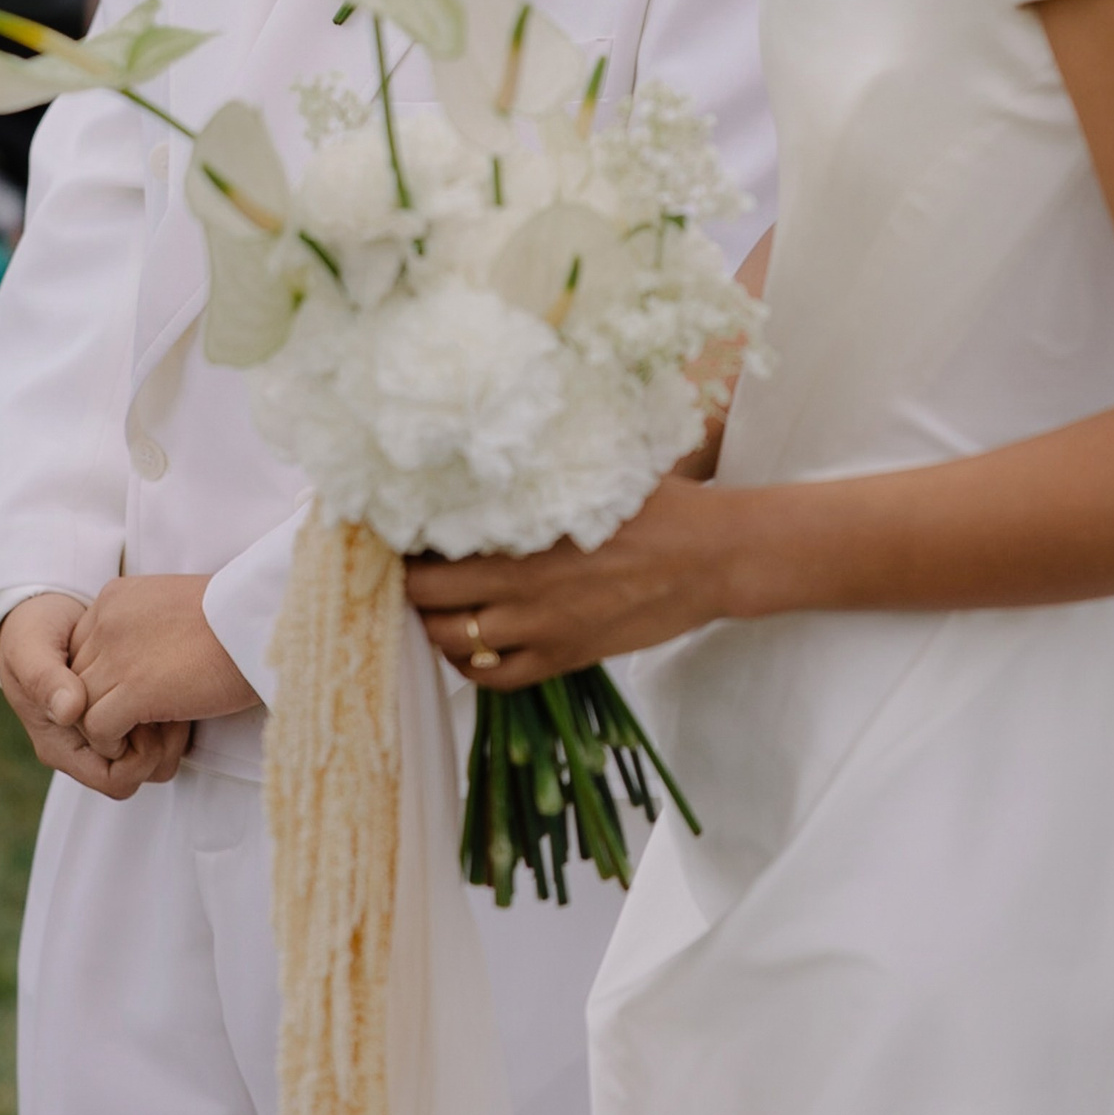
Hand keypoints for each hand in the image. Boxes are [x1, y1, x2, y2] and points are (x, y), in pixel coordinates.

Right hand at [0, 590, 191, 799]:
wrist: (41, 612)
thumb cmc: (30, 634)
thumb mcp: (29, 650)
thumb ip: (45, 680)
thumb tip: (70, 710)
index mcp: (60, 746)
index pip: (116, 781)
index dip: (139, 758)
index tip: (147, 717)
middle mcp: (85, 747)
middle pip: (141, 774)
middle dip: (163, 746)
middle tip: (173, 703)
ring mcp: (105, 733)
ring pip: (155, 757)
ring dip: (172, 729)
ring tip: (175, 692)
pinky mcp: (123, 713)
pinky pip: (158, 732)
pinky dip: (172, 711)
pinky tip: (173, 681)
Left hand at [68, 573, 258, 755]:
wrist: (266, 618)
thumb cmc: (240, 617)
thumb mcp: (177, 608)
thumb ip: (146, 629)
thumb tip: (140, 662)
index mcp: (117, 596)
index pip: (82, 648)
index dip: (103, 677)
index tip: (136, 692)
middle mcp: (106, 621)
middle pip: (76, 678)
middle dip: (103, 704)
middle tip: (141, 720)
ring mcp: (116, 654)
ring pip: (80, 707)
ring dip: (109, 728)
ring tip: (146, 733)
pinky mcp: (133, 689)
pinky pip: (98, 729)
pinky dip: (117, 743)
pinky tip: (151, 740)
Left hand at [408, 477, 743, 687]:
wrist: (713, 557)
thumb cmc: (659, 505)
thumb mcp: (595, 468)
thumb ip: (541, 467)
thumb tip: (499, 437)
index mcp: (525, 532)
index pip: (433, 542)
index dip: (406, 539)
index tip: (401, 526)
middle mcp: (523, 585)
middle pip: (426, 596)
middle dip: (408, 582)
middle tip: (409, 567)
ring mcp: (543, 628)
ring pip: (451, 642)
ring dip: (433, 624)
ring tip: (434, 605)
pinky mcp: (565, 657)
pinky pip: (494, 677)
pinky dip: (469, 665)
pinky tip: (470, 644)